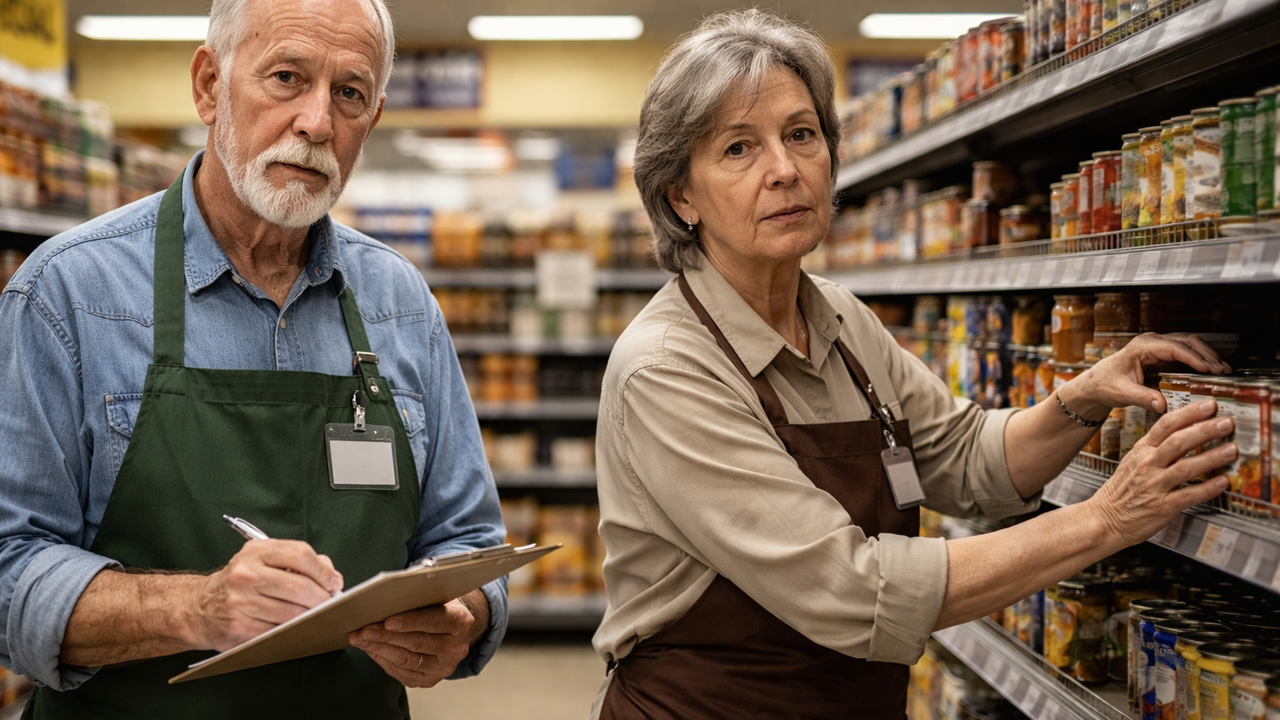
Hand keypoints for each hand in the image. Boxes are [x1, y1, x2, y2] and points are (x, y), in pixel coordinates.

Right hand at [187, 540, 342, 650]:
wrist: (198, 607)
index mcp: (256, 552)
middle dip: (322, 597)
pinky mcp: (240, 628)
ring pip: (291, 611)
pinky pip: (278, 630)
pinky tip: (296, 626)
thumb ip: (298, 562)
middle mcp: (246, 574)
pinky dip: (293, 629)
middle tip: (331, 603)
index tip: (334, 582)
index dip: (323, 571)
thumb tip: (330, 575)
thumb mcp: (262, 560)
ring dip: (311, 616)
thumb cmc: (240, 582)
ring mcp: (241, 602)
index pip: (300, 554)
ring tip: (317, 615)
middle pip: (298, 586)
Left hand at [349, 599, 474, 687]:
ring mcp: (444, 667)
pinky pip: (403, 674)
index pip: (434, 621)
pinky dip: (383, 661)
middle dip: (386, 636)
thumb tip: (386, 598)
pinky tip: (371, 650)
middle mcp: (455, 647)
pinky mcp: (430, 680)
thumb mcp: (436, 596)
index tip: (387, 621)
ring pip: (407, 660)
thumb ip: (418, 597)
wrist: (452, 630)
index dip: (410, 621)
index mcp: (461, 621)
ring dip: (380, 649)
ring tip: (361, 639)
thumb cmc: (438, 607)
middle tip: (364, 630)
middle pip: (417, 643)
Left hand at [1073, 332, 1228, 415]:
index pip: (1174, 348)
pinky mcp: (1162, 355)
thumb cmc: (1105, 384)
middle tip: (1222, 370)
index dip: (1194, 357)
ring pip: (1189, 345)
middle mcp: (1152, 343)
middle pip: (1186, 342)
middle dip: (1206, 354)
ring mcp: (1158, 347)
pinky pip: (1185, 353)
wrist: (1097, 383)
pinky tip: (1210, 371)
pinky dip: (1199, 360)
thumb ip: (1142, 397)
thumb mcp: (1122, 392)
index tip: (1209, 369)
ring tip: (1222, 369)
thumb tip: (1162, 404)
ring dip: (1206, 355)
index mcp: (1142, 347)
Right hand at [1085, 398, 1234, 545]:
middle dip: (1204, 431)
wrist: (1103, 519)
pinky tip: (1222, 482)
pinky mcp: (1161, 507)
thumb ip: (1156, 448)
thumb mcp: (1133, 462)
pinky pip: (1187, 495)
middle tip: (1226, 423)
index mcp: (1141, 451)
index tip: (1209, 406)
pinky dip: (1206, 489)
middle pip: (1177, 442)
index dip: (1189, 414)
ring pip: (1184, 467)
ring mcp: (1154, 486)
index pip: (1165, 425)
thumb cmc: (1121, 492)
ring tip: (1231, 450)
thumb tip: (1185, 434)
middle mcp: (1147, 465)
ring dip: (1210, 458)